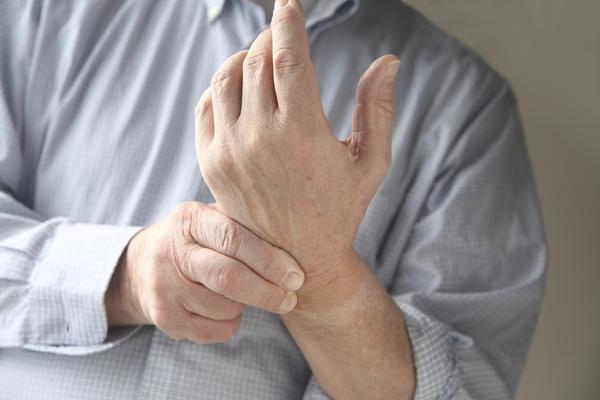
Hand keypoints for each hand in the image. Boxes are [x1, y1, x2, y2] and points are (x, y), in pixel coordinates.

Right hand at [105, 202, 304, 342]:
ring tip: (246, 293)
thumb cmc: (198, 239)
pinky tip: (227, 309)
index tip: (296, 275)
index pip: (233, 239)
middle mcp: (171, 252)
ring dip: (246, 305)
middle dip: (267, 292)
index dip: (269, 260)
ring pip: (224, 308)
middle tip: (291, 297)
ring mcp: (163, 287)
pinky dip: (231, 323)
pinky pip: (214, 331)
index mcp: (189, 219)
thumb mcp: (215, 218)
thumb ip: (246, 225)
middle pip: (228, 278)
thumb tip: (301, 243)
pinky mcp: (164, 317)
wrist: (142, 265)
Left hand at [194, 0, 399, 288]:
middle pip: (258, 62)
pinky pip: (207, 106)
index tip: (289, 3)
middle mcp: (259, 140)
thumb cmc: (340, 210)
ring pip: (227, 78)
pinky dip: (221, 84)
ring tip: (262, 56)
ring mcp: (229, 152)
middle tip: (283, 34)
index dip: (288, 23)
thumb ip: (378, 108)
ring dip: (244, 56)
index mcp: (302, 135)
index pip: (288, 59)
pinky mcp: (211, 163)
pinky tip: (239, 84)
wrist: (297, 260)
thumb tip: (389, 60)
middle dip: (271, 38)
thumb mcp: (371, 163)